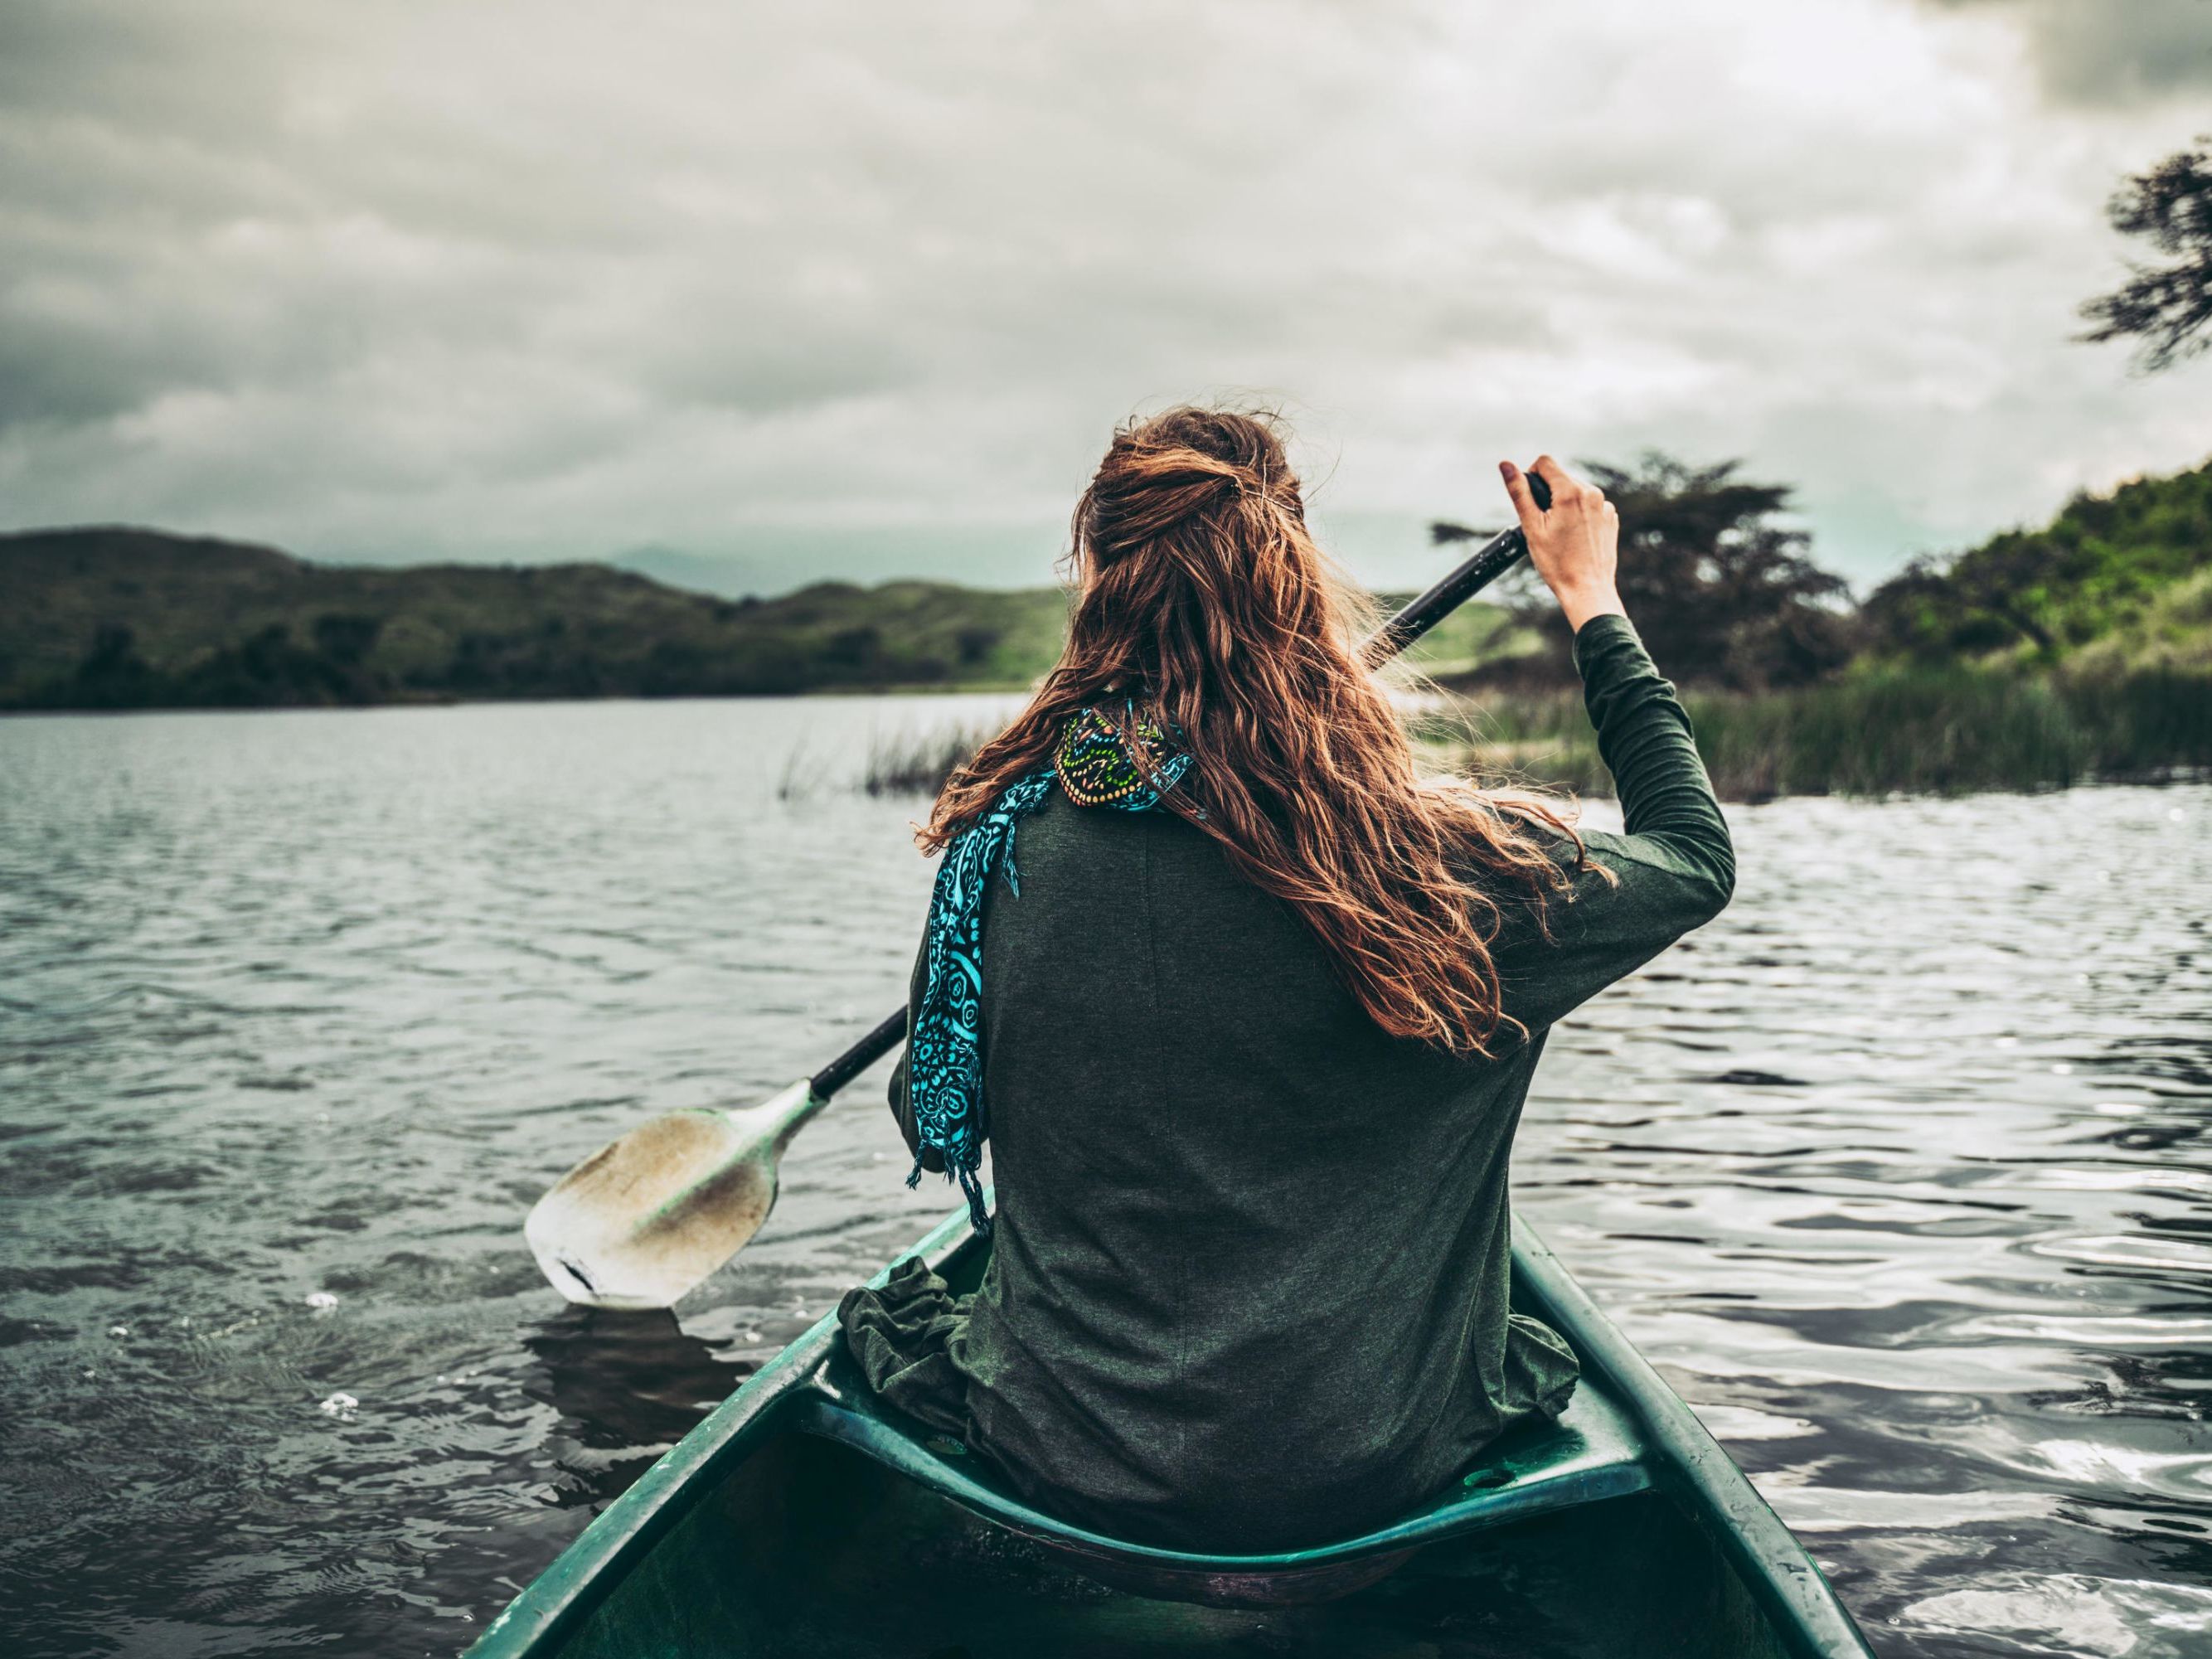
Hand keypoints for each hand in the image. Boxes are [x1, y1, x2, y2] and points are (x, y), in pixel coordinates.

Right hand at [1499, 456, 1624, 631]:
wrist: (1587, 589)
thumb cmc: (1557, 563)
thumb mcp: (1531, 527)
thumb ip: (1519, 492)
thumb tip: (1505, 464)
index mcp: (1570, 491)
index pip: (1545, 462)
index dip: (1531, 476)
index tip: (1530, 500)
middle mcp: (1592, 493)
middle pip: (1561, 477)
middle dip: (1548, 494)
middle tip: (1544, 524)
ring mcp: (1604, 505)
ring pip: (1576, 491)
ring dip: (1564, 504)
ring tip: (1561, 533)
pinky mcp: (1610, 517)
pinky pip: (1590, 505)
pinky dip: (1580, 515)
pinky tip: (1576, 537)